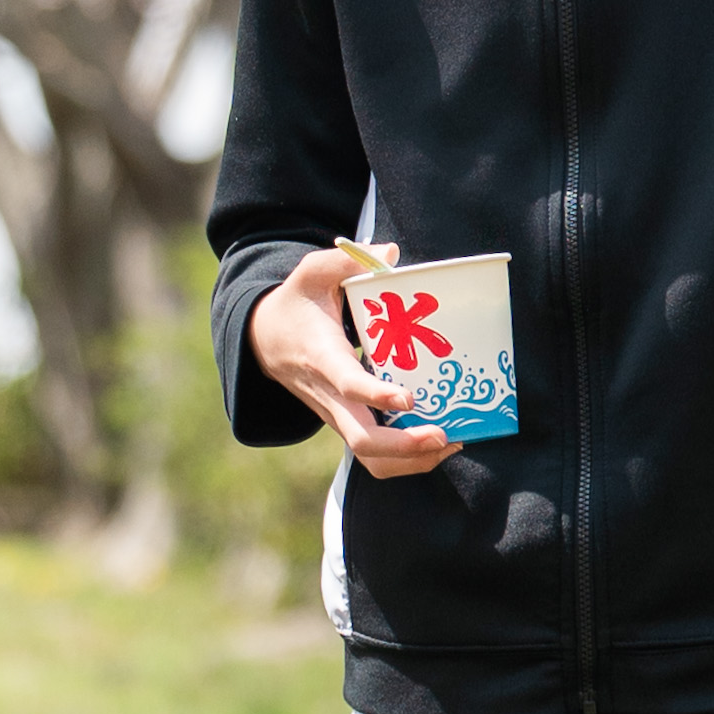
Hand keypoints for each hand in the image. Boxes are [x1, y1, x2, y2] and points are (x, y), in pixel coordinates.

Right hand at [247, 242, 452, 481]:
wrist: (263, 341)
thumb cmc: (295, 304)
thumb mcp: (310, 273)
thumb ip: (346, 260)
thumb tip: (390, 253)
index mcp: (322, 357)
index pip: (347, 385)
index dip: (377, 396)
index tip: (409, 399)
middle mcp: (330, 396)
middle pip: (363, 441)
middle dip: (406, 446)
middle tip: (444, 433)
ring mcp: (338, 416)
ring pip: (370, 459)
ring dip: (412, 461)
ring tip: (450, 442)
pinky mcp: (347, 424)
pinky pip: (375, 457)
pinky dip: (408, 460)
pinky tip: (438, 443)